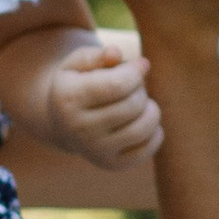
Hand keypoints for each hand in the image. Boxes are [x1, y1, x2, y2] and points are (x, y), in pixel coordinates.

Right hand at [42, 34, 164, 168]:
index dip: (136, 71)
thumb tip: (116, 54)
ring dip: (151, 110)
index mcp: (69, 99)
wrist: (64, 123)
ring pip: (143, 128)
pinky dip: (155, 131)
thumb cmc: (78, 84)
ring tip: (142, 102)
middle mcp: (79, 129)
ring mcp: (95, 151)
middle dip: (141, 90)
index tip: (140, 65)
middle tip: (135, 86)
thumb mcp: (78, 63)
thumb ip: (97, 55)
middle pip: (133, 105)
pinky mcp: (111, 165)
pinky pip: (148, 148)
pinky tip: (143, 119)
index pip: (118, 85)